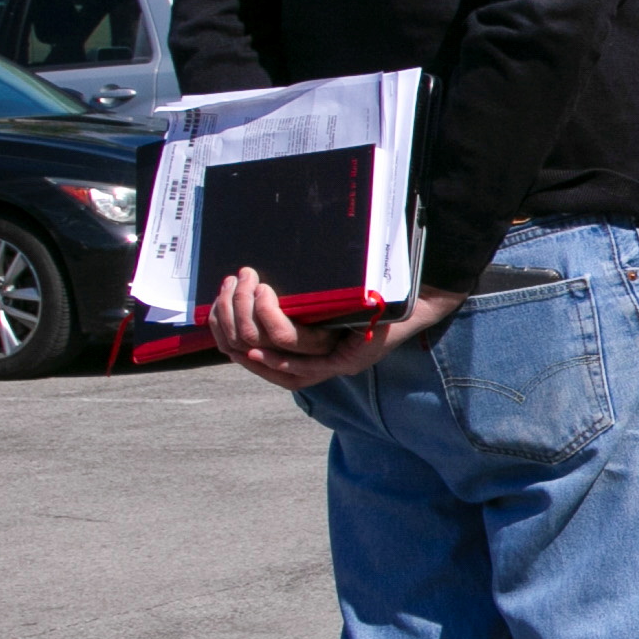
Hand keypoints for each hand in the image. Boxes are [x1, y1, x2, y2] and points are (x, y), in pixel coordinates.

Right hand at [208, 268, 462, 391]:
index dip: (231, 340)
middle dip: (235, 332)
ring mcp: (336, 363)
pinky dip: (279, 353)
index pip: (261, 357)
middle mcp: (323, 361)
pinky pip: (306, 365)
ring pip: (281, 366)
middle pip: (264, 365)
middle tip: (226, 296)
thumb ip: (297, 288)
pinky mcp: (351, 359)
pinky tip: (260, 338)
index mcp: (312, 346)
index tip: (214, 315)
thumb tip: (254, 272)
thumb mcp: (326, 285)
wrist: (424, 287)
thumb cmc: (375, 282)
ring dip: (255, 335)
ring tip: (246, 300)